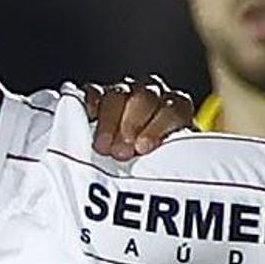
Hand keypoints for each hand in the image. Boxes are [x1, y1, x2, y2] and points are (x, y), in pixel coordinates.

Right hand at [81, 76, 200, 159]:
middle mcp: (151, 95)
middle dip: (133, 123)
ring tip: (103, 147)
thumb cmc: (152, 166)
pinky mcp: (97, 95)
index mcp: (175, 108)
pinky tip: (88, 123)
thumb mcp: (166, 163)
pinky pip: (92, 94)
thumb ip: (168, 159)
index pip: (172, 109)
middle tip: (122, 151)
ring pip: (117, 95)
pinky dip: (90, 106)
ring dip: (109, 122)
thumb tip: (167, 171)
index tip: (144, 148)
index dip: (158, 127)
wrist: (127, 169)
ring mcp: (123, 93)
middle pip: (144, 97)